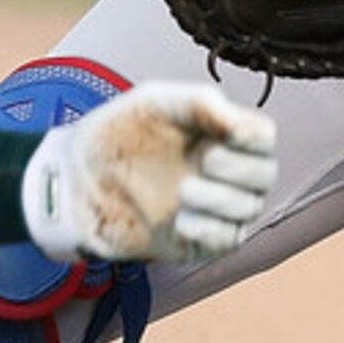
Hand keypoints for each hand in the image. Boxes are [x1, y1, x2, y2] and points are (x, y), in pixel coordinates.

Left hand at [19, 81, 279, 263]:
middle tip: (205, 160)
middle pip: (265, 174)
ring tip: (183, 190)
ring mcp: (214, 208)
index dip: (255, 136)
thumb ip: (197, 102)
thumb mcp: (154, 103)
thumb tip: (236, 121)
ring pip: (250, 208)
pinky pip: (227, 240)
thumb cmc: (118, 133)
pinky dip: (211, 229)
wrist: (78, 179)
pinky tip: (181, 219)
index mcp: (220, 134)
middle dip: (241, 169)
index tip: (228, 134)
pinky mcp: (198, 240)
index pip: (263, 136)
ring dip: (222, 200)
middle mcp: (225, 172)